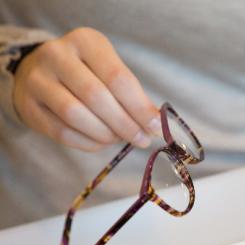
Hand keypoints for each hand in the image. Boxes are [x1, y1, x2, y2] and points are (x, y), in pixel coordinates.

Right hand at [12, 27, 160, 151]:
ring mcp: (38, 80)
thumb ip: (132, 93)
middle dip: (125, 124)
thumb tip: (155, 123)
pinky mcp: (28, 106)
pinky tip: (101, 142)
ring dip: (105, 134)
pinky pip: (62, 132)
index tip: (155, 126)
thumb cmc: (86, 72)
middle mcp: (57, 55)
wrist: (38, 71)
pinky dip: (88, 143)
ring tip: (119, 139)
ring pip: (76, 115)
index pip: (118, 78)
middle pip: (97, 97)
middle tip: (141, 139)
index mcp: (85, 41)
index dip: (139, 107)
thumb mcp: (109, 69)